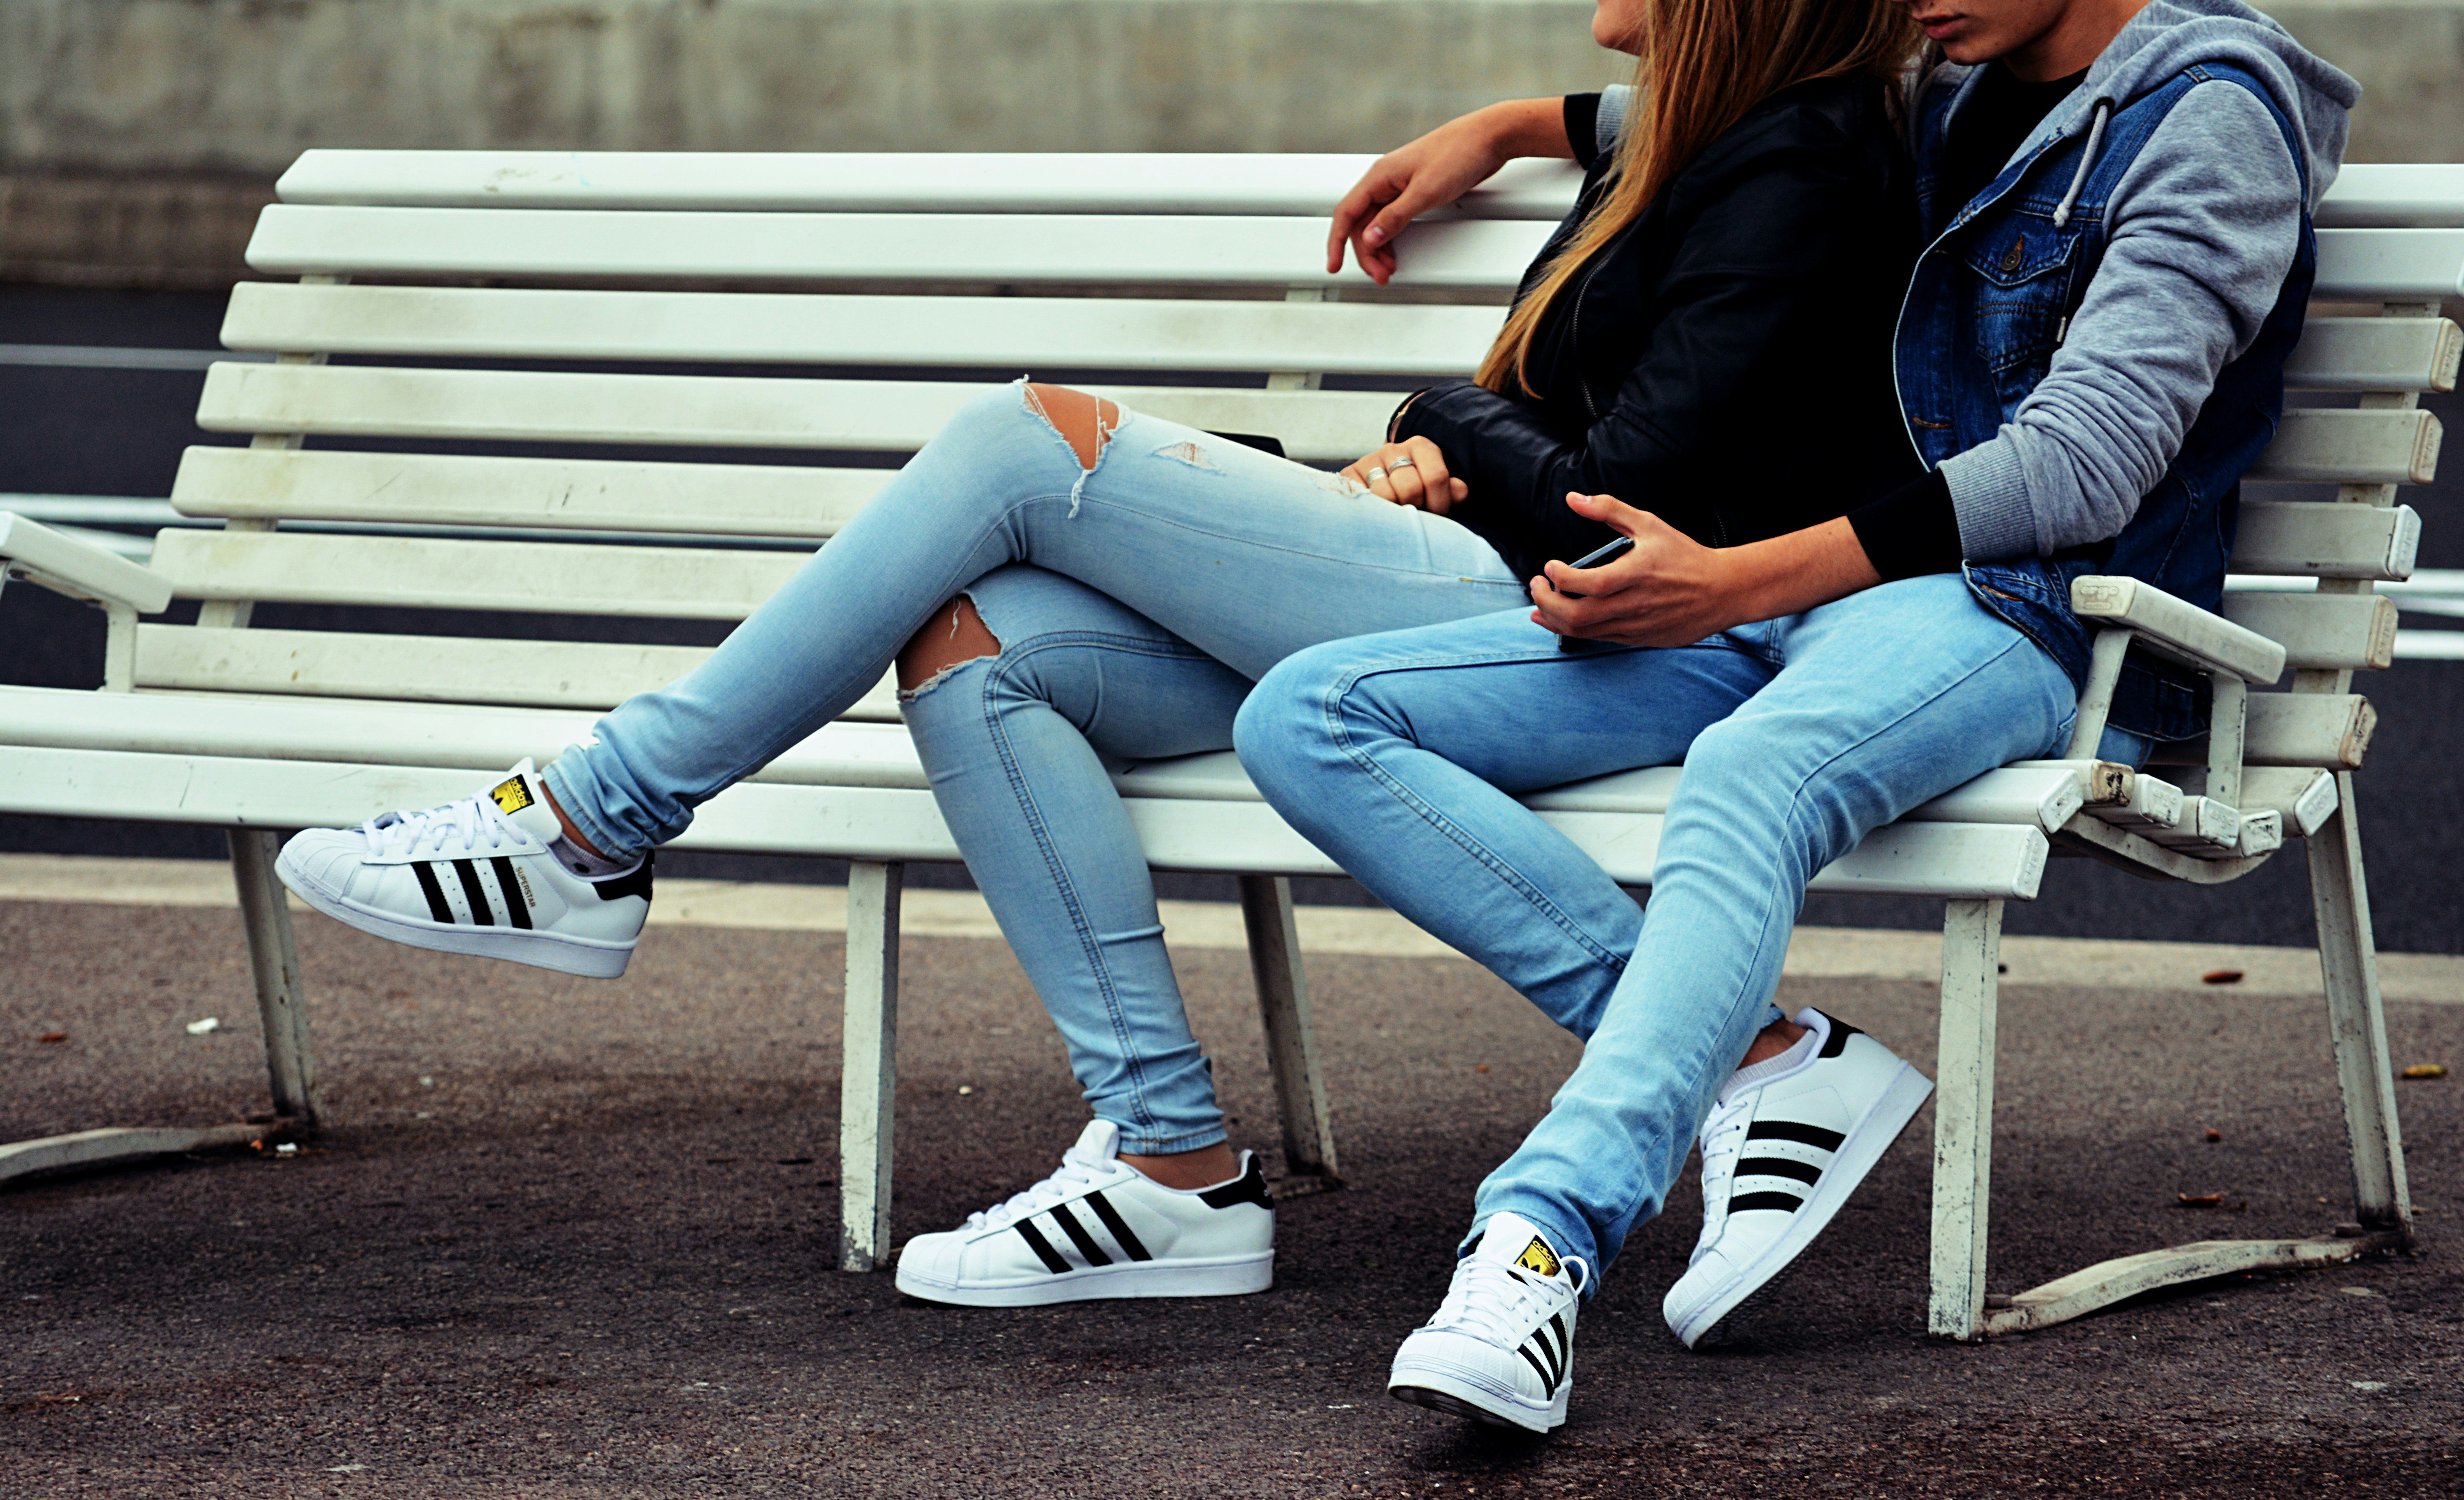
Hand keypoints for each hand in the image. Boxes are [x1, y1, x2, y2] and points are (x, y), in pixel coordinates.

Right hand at [1327, 99, 1569, 285]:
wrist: (1489, 138)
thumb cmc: (1459, 154)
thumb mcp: (1425, 192)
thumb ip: (1395, 218)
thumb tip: (1370, 238)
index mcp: (1380, 176)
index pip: (1346, 213)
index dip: (1337, 242)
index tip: (1335, 266)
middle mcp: (1386, 180)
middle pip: (1362, 223)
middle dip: (1367, 253)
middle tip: (1381, 275)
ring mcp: (1400, 185)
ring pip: (1377, 223)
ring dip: (1380, 248)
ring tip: (1389, 268)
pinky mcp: (1415, 190)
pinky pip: (1393, 219)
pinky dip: (1393, 238)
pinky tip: (1398, 251)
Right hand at [1340, 437, 1468, 514]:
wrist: (1385, 490)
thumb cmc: (1421, 496)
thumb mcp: (1442, 493)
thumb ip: (1454, 492)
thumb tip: (1459, 490)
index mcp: (1421, 447)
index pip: (1436, 477)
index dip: (1440, 504)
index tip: (1437, 514)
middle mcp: (1393, 449)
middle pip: (1410, 488)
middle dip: (1416, 509)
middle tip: (1415, 517)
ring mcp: (1369, 460)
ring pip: (1385, 495)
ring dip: (1394, 513)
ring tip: (1398, 517)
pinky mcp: (1349, 475)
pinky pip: (1363, 499)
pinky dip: (1373, 511)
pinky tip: (1380, 515)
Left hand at [1529, 494, 1884, 645]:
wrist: (1723, 590)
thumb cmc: (1684, 556)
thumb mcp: (1649, 524)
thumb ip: (1609, 510)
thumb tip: (1573, 499)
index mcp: (1636, 574)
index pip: (1586, 583)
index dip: (1559, 578)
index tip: (1549, 566)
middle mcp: (1635, 604)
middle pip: (1577, 615)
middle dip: (1546, 602)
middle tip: (1536, 585)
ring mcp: (1636, 626)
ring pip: (1584, 632)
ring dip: (1555, 619)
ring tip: (1540, 605)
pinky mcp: (1639, 639)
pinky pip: (1599, 639)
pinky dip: (1576, 630)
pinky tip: (1562, 619)